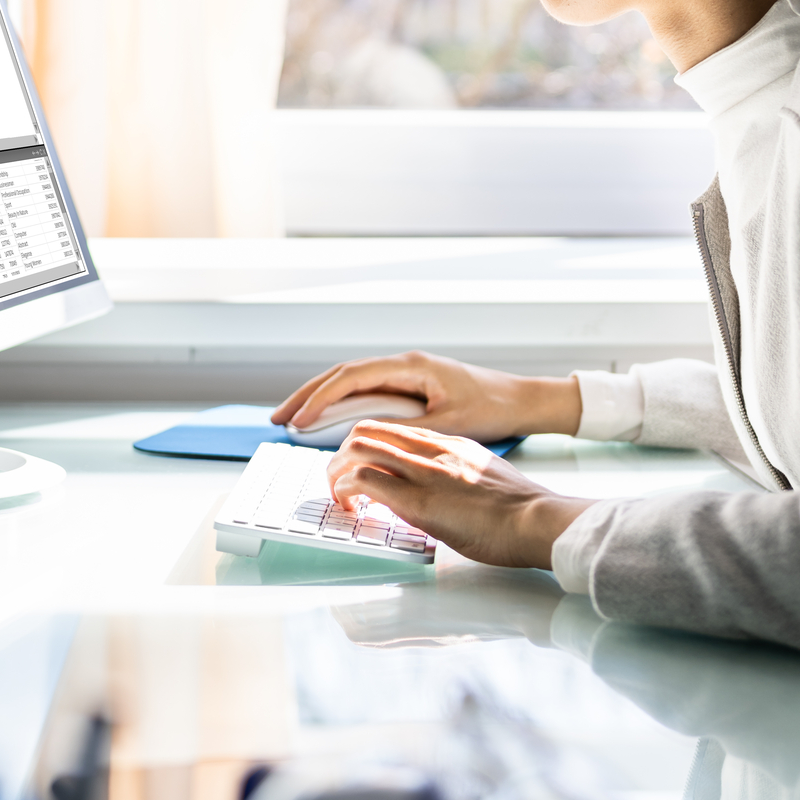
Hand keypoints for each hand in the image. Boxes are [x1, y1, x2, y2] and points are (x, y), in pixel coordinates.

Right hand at [271, 350, 580, 441]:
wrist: (522, 400)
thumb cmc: (493, 409)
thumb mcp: (447, 424)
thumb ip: (404, 426)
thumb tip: (363, 435)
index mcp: (410, 366)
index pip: (352, 377)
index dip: (320, 398)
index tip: (299, 420)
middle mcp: (402, 363)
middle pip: (342, 374)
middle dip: (307, 395)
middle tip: (277, 418)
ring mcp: (404, 371)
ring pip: (350, 381)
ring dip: (319, 398)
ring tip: (292, 419)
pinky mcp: (409, 383)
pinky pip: (364, 389)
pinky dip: (340, 402)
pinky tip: (326, 418)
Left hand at [327, 420, 591, 568]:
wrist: (539, 519)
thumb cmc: (520, 508)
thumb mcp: (483, 474)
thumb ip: (455, 472)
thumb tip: (436, 489)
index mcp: (448, 441)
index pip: (391, 428)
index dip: (366, 445)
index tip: (359, 466)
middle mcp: (431, 448)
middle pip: (366, 429)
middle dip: (341, 454)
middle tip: (339, 480)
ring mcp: (422, 471)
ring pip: (357, 448)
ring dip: (337, 471)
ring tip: (339, 495)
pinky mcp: (417, 500)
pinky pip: (365, 479)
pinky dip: (348, 490)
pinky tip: (352, 506)